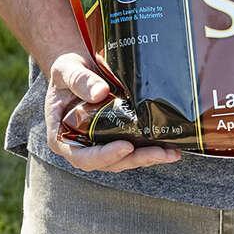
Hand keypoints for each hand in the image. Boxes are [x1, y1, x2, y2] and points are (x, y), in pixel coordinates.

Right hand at [45, 51, 181, 171]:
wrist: (77, 70)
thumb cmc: (66, 72)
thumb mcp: (66, 71)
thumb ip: (80, 80)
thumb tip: (100, 92)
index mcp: (62, 137)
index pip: (82, 156)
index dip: (105, 156)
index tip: (126, 147)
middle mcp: (81, 146)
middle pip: (108, 163)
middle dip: (135, 159)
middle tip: (159, 153)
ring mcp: (99, 145)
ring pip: (124, 160)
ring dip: (148, 158)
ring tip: (170, 152)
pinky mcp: (114, 139)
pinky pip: (132, 150)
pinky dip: (150, 150)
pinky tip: (169, 147)